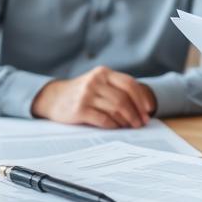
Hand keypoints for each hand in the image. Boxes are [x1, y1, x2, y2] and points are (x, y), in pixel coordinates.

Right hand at [31, 66, 154, 128]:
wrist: (53, 98)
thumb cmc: (82, 93)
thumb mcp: (98, 83)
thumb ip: (116, 89)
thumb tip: (141, 108)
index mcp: (103, 73)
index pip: (129, 84)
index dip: (142, 98)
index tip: (148, 110)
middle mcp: (95, 81)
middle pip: (124, 99)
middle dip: (136, 113)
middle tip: (141, 123)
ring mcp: (86, 95)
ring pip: (115, 110)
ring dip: (126, 120)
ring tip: (130, 126)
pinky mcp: (79, 109)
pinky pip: (103, 120)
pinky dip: (114, 125)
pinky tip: (117, 128)